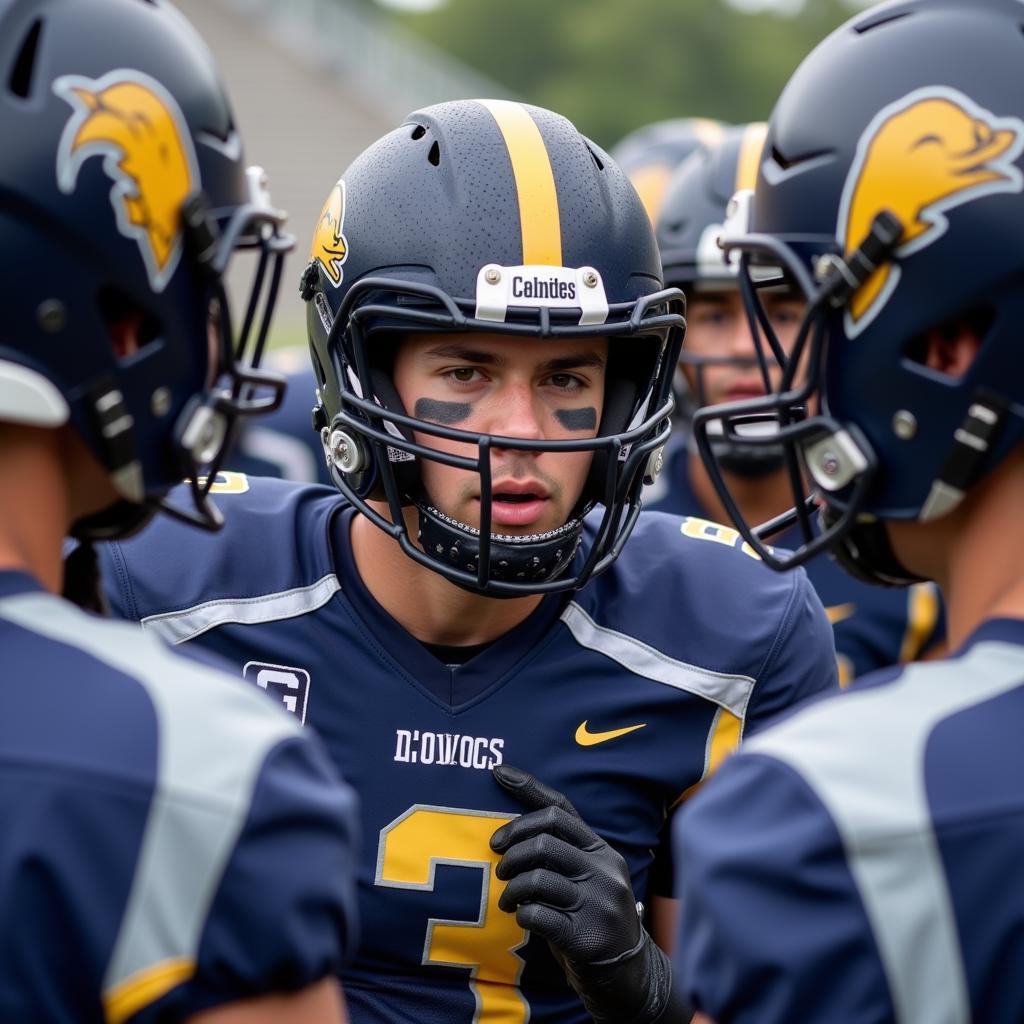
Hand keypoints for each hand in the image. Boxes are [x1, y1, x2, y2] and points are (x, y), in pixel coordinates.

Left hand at [490, 764, 691, 1023]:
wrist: (627, 974)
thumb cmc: (595, 916)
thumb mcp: (589, 876)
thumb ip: (564, 851)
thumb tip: (514, 827)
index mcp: (602, 851)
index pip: (560, 809)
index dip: (525, 789)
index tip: (497, 774)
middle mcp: (604, 871)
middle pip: (544, 842)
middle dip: (512, 851)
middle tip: (500, 866)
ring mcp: (597, 903)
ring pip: (537, 878)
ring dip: (511, 887)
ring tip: (507, 898)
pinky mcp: (585, 935)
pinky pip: (538, 915)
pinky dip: (522, 914)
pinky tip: (523, 917)